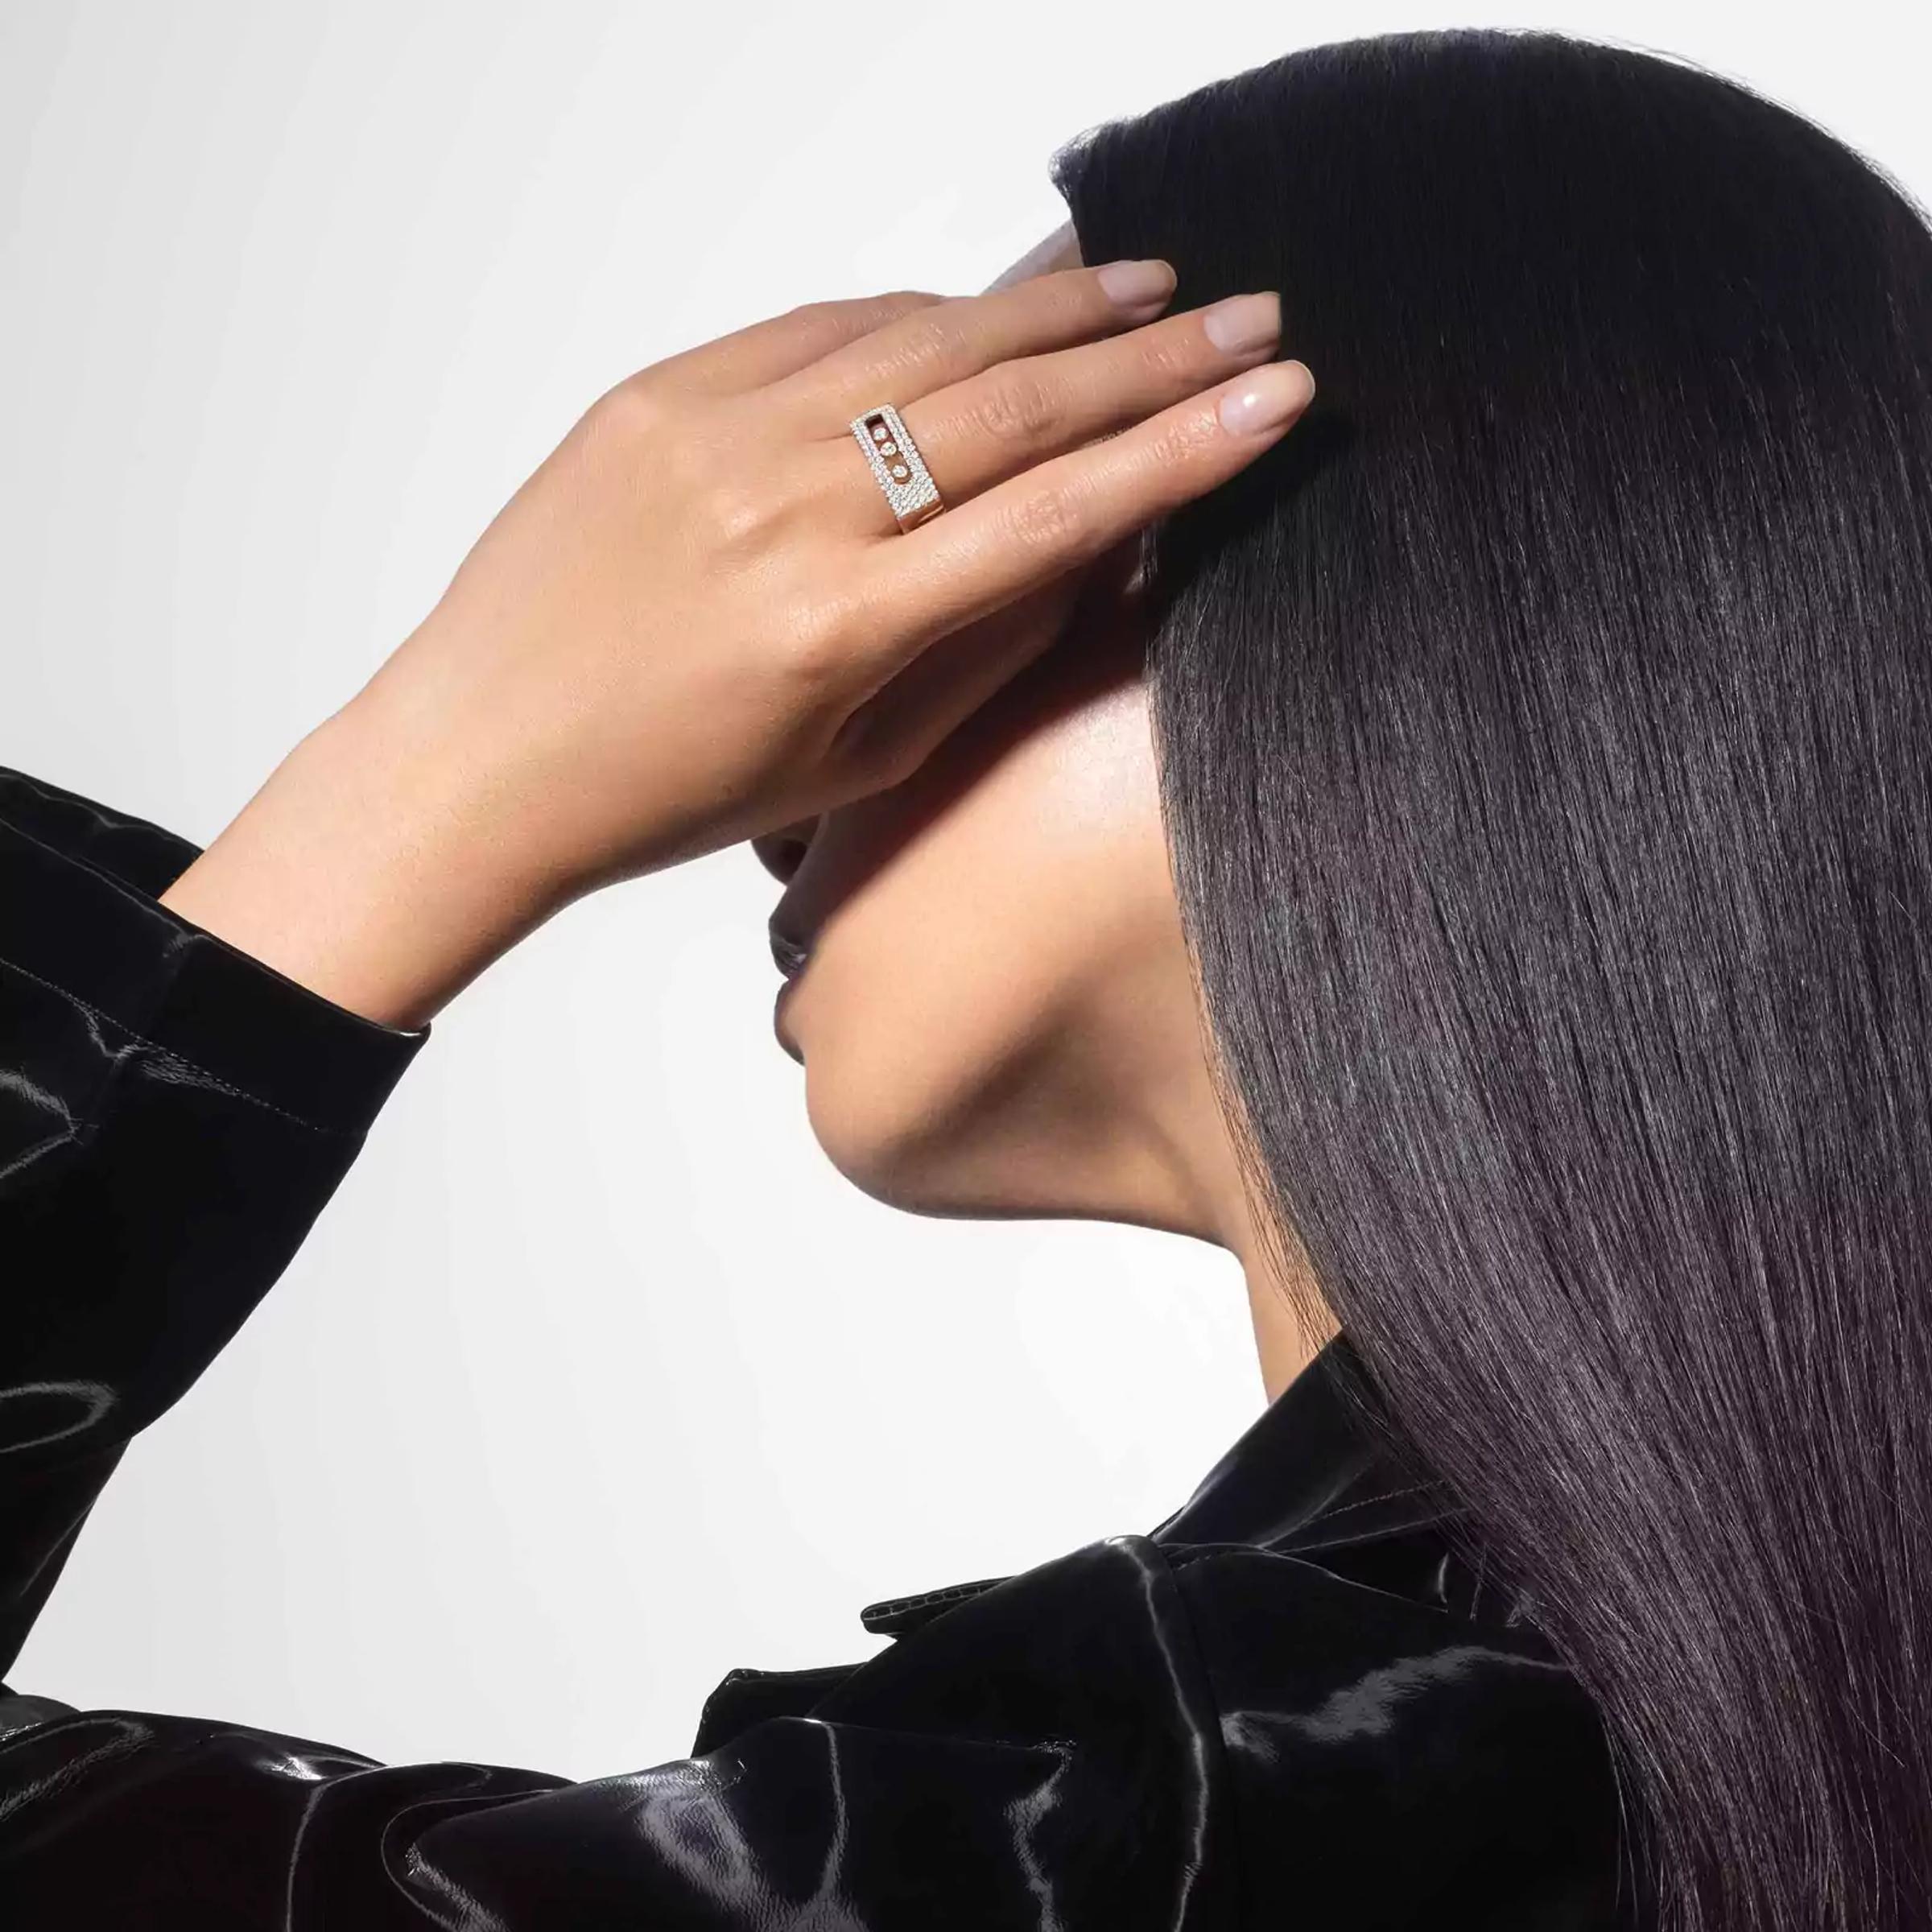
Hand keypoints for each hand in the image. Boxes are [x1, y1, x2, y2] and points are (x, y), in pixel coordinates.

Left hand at [161, 260, 1312, 1027]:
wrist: (484, 753)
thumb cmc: (671, 790)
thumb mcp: (855, 759)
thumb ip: (982, 645)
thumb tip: (1094, 543)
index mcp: (842, 628)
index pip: (1058, 512)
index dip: (1183, 450)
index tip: (1277, 398)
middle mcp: (786, 510)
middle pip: (1010, 407)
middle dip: (1150, 358)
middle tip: (1250, 315)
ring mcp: (715, 434)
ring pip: (922, 342)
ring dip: (1050, 310)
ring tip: (1147, 288)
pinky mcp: (660, 391)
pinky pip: (822, 330)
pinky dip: (920, 314)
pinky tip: (994, 307)